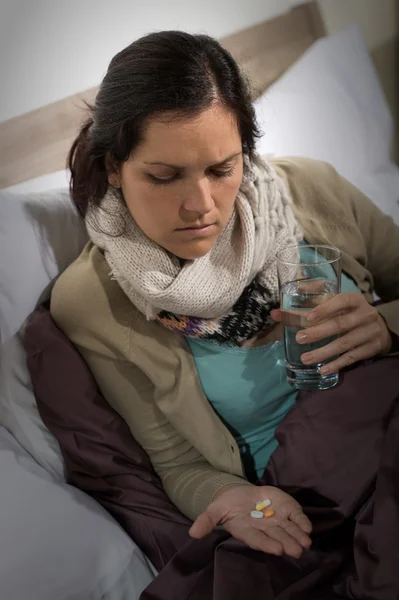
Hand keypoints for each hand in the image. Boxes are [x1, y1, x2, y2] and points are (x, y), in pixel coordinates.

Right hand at [189, 484, 311, 557]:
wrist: (241, 495)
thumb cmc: (228, 505)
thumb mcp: (215, 510)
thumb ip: (207, 521)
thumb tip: (192, 533)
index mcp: (248, 531)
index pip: (258, 540)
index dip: (267, 544)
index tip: (276, 550)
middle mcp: (265, 529)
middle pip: (277, 537)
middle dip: (287, 544)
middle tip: (296, 551)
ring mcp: (277, 520)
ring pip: (289, 530)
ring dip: (298, 537)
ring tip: (306, 543)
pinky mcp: (286, 509)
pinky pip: (296, 517)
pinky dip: (302, 522)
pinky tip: (308, 527)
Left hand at [271, 292, 391, 374]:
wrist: (378, 327)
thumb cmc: (348, 312)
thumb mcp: (335, 302)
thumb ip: (309, 302)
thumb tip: (275, 311)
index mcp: (355, 299)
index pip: (342, 301)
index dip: (326, 308)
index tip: (309, 317)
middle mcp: (365, 314)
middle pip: (341, 324)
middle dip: (318, 332)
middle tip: (299, 338)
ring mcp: (370, 332)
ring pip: (345, 343)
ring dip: (323, 352)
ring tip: (305, 358)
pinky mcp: (371, 348)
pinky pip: (352, 357)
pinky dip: (337, 364)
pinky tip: (323, 370)